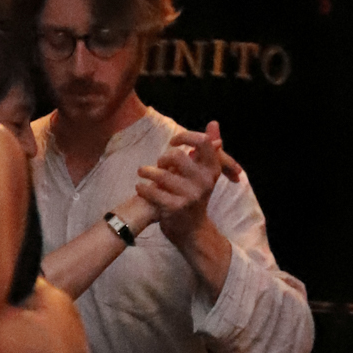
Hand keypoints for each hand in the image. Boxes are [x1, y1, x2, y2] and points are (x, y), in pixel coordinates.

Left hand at [135, 122, 230, 245]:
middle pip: (178, 156)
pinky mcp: (176, 208)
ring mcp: (190, 195)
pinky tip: (139, 187)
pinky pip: (154, 192)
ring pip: (162, 174)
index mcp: (212, 169)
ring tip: (142, 173)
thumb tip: (213, 123)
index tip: (173, 142)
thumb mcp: (204, 171)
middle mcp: (204, 181)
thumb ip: (208, 148)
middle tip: (158, 164)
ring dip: (147, 172)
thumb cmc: (194, 194)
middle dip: (163, 158)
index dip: (185, 136)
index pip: (203, 142)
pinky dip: (143, 188)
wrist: (191, 229)